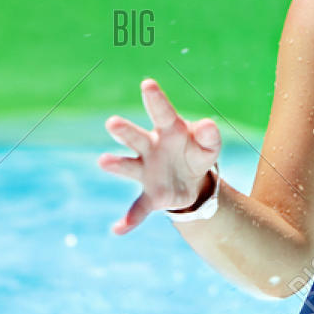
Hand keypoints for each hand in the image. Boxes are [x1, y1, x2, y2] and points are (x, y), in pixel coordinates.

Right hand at [99, 78, 222, 234]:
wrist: (192, 182)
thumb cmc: (197, 154)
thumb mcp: (209, 147)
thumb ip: (210, 137)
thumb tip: (208, 125)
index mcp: (169, 132)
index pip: (163, 113)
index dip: (156, 99)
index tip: (148, 83)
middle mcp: (151, 149)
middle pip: (136, 137)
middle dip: (125, 131)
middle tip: (112, 123)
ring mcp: (146, 172)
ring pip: (129, 167)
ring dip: (116, 164)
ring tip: (103, 161)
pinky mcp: (151, 197)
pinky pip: (139, 209)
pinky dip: (130, 219)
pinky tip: (119, 229)